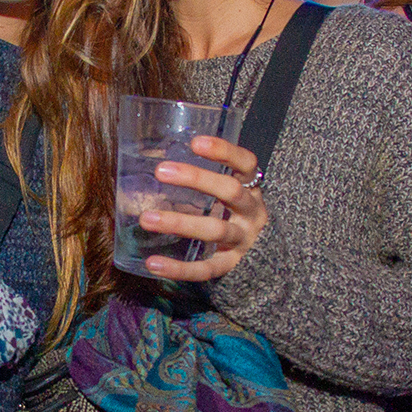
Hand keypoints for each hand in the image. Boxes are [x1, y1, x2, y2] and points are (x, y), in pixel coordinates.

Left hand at [139, 136, 268, 282]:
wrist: (264, 258)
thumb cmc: (232, 215)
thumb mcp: (226, 194)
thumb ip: (201, 181)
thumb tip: (149, 162)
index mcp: (251, 189)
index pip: (245, 163)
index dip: (224, 151)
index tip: (195, 142)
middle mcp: (252, 212)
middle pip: (230, 191)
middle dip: (196, 179)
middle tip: (160, 171)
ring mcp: (244, 240)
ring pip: (215, 230)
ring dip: (180, 222)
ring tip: (147, 218)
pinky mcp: (232, 266)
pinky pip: (206, 269)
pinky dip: (179, 268)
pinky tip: (153, 263)